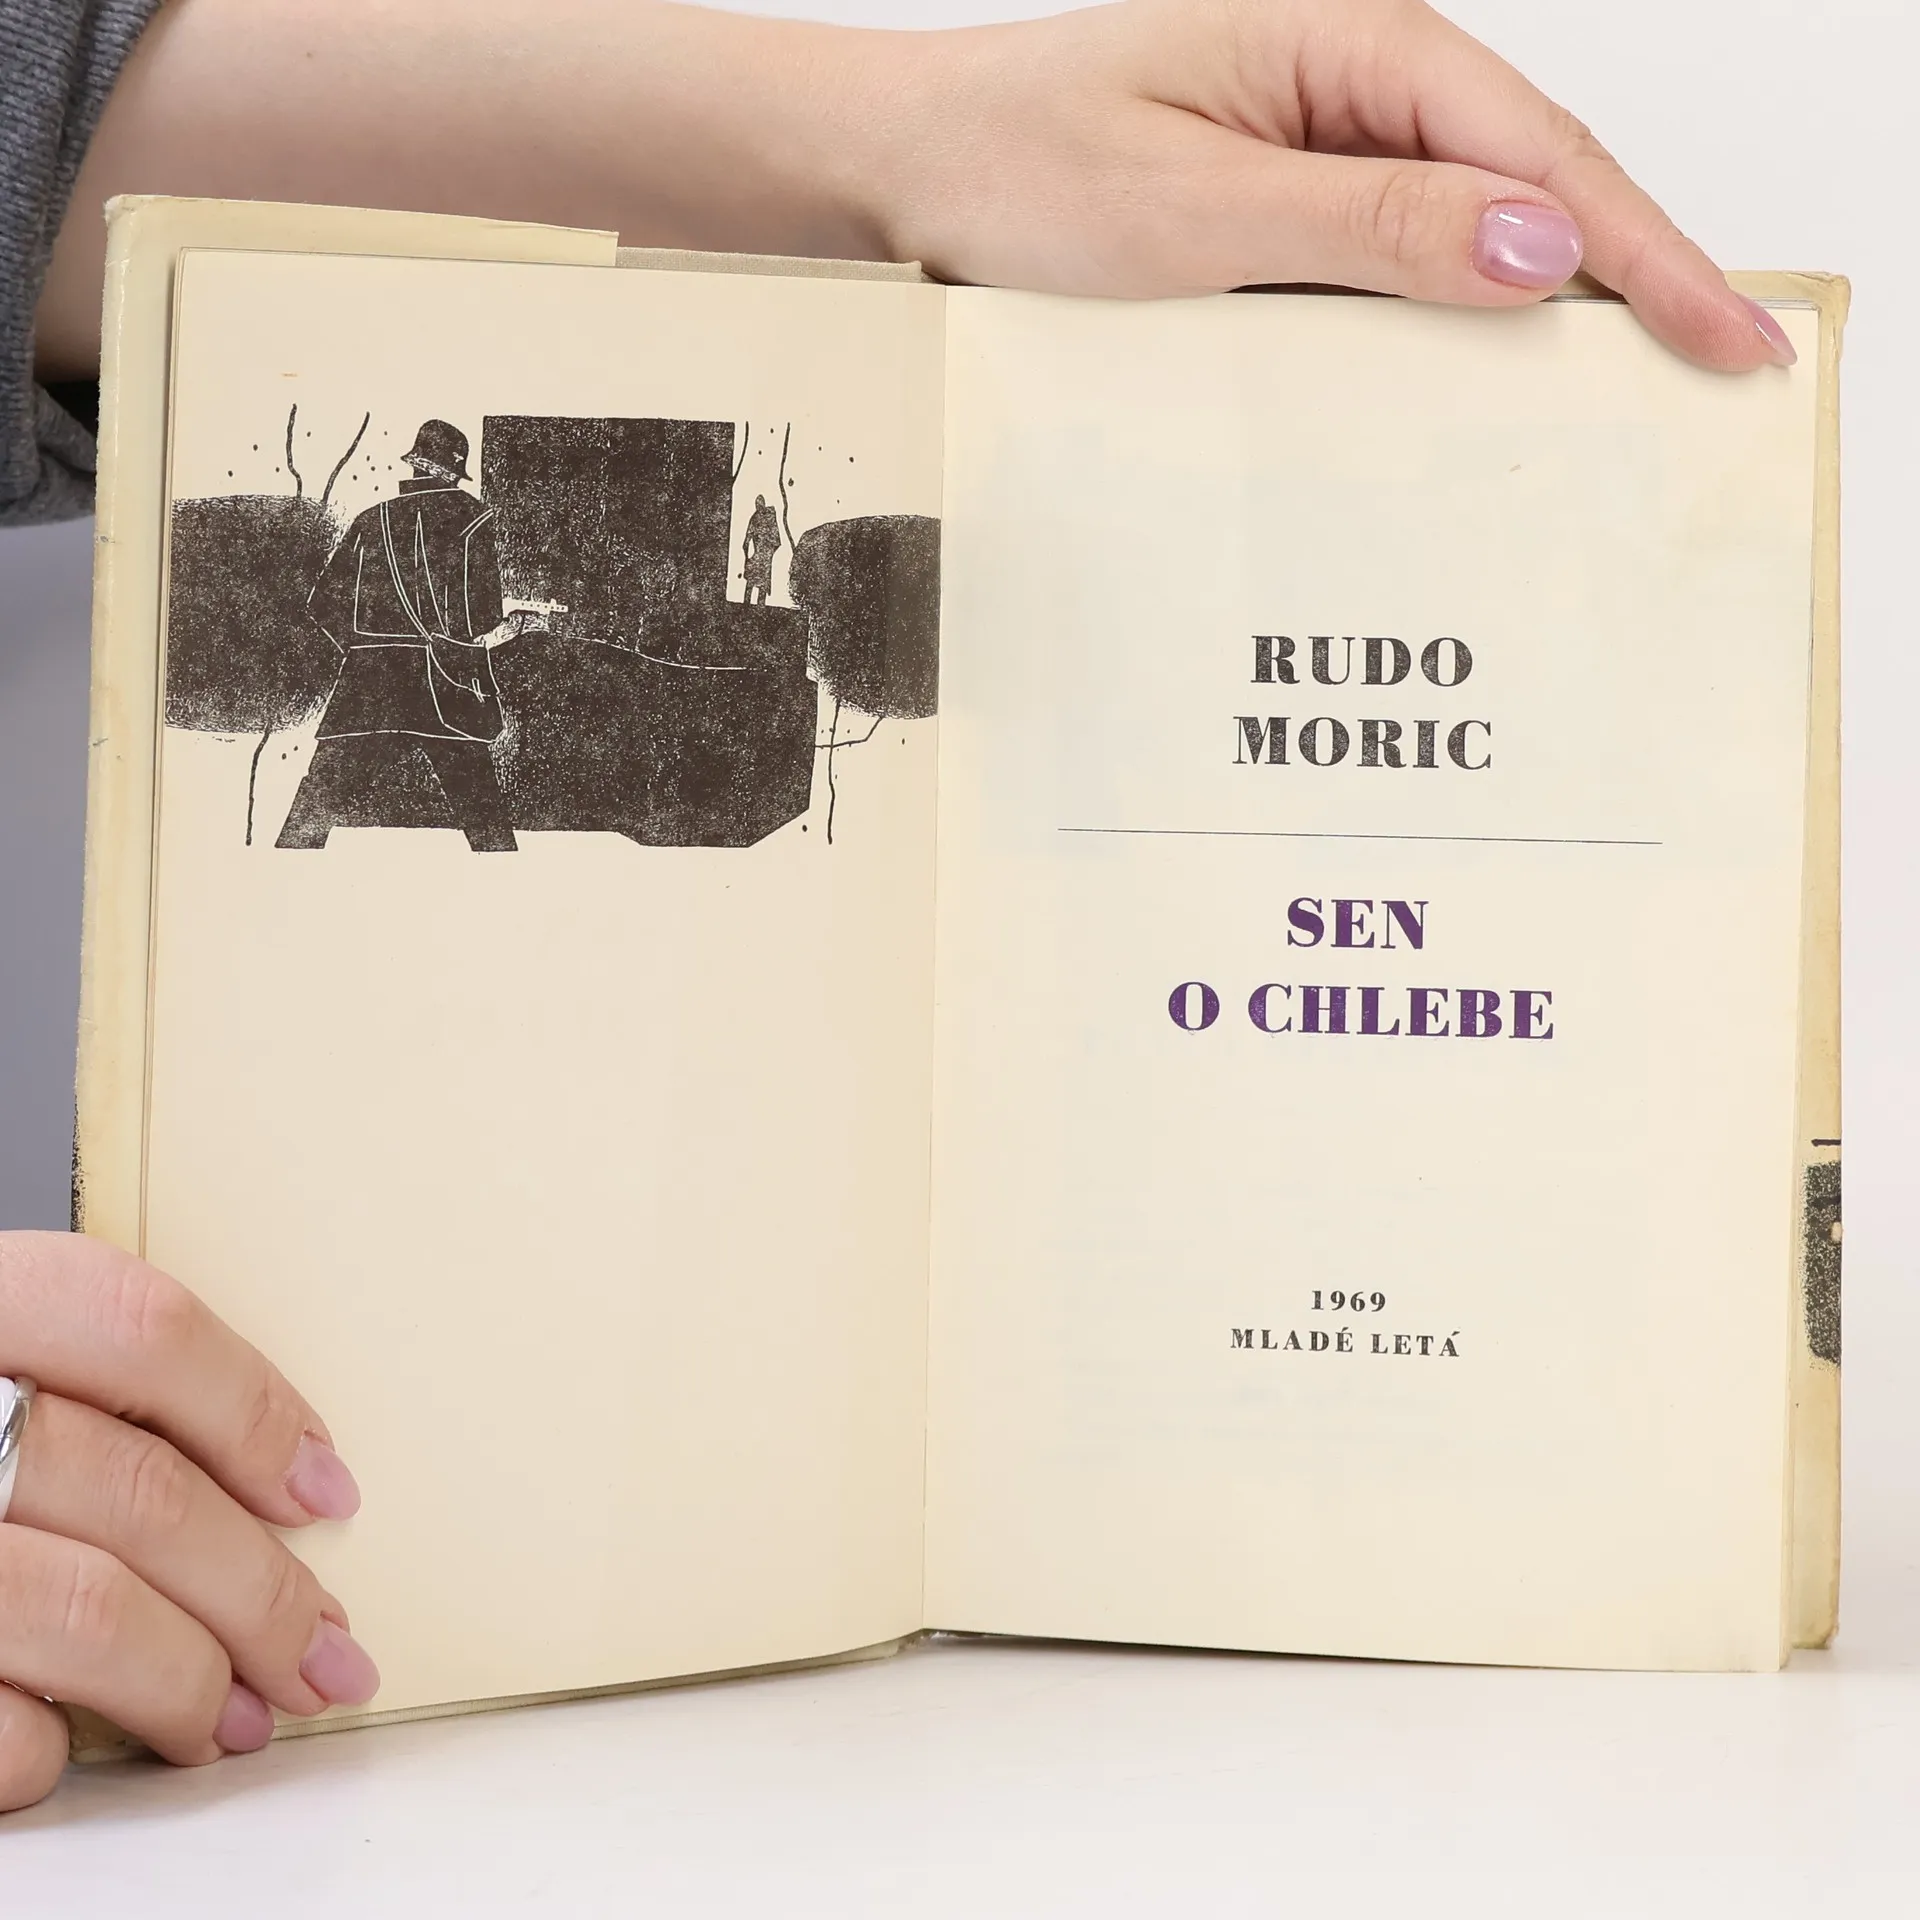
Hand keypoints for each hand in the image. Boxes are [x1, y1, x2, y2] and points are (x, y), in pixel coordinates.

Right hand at [0, 1233, 375, 1811]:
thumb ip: (69, 1387)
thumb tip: (270, 1481)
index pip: (134, 1322)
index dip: (252, 1406)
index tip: (326, 1488)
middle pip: (141, 1492)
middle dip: (263, 1592)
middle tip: (328, 1654)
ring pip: (87, 1613)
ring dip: (191, 1682)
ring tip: (237, 1719)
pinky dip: (48, 1751)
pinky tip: (73, 1751)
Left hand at [878, 0, 1788, 371]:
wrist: (905, 175)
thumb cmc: (1017, 166)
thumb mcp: (1194, 212)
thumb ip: (1370, 227)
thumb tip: (1537, 249)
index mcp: (1346, 47)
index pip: (1540, 151)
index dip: (1646, 250)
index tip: (1727, 334)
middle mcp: (1349, 87)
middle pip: (1532, 181)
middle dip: (1632, 279)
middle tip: (1720, 381)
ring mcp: (1319, 151)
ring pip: (1472, 231)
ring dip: (1546, 312)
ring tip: (1632, 401)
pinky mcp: (1284, 211)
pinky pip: (1396, 265)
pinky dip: (1451, 325)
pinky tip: (1486, 383)